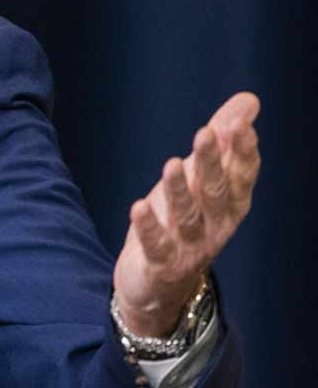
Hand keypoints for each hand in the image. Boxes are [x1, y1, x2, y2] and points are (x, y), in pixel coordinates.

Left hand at [112, 92, 260, 336]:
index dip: (242, 150)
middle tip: (204, 132)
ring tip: (171, 164)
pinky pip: (156, 244)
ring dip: (180, 190)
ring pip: (187, 216)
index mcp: (231, 203)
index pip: (242, 174)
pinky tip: (138, 207)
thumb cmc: (185, 221)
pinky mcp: (162, 264)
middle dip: (211, 162)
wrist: (162, 285)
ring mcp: (190, 246)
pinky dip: (148, 227)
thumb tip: (249, 102)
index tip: (239, 123)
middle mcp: (216, 224)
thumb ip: (223, 142)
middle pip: (215, 191)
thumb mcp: (203, 180)